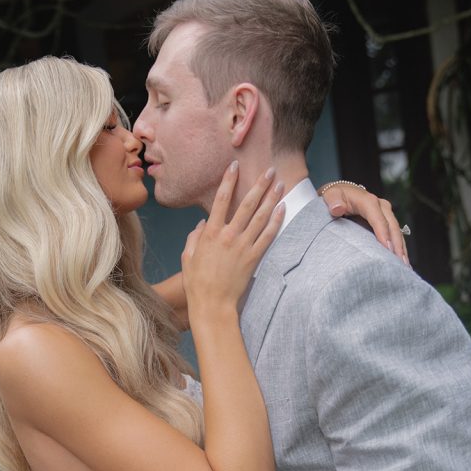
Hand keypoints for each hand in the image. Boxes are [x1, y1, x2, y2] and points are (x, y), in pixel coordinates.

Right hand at [182, 163, 284, 315]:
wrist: (212, 304)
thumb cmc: (197, 282)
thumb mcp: (188, 257)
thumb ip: (194, 237)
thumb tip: (202, 223)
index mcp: (210, 233)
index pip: (220, 199)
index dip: (228, 180)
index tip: (235, 166)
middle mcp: (228, 235)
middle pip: (246, 203)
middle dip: (259, 184)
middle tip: (269, 170)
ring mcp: (243, 246)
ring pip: (260, 217)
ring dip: (271, 198)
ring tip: (280, 184)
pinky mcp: (254, 258)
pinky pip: (268, 235)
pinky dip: (276, 221)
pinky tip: (282, 209)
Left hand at [320, 183, 409, 265]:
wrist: (341, 193)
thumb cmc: (335, 196)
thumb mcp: (330, 195)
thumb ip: (333, 200)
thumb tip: (337, 208)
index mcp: (368, 201)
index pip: (378, 218)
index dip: (383, 234)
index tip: (388, 250)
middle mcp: (381, 206)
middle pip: (392, 227)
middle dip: (397, 245)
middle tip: (400, 264)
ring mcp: (386, 214)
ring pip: (397, 232)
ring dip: (401, 249)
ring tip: (404, 267)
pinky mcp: (386, 222)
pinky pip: (395, 235)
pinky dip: (399, 248)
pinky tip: (401, 262)